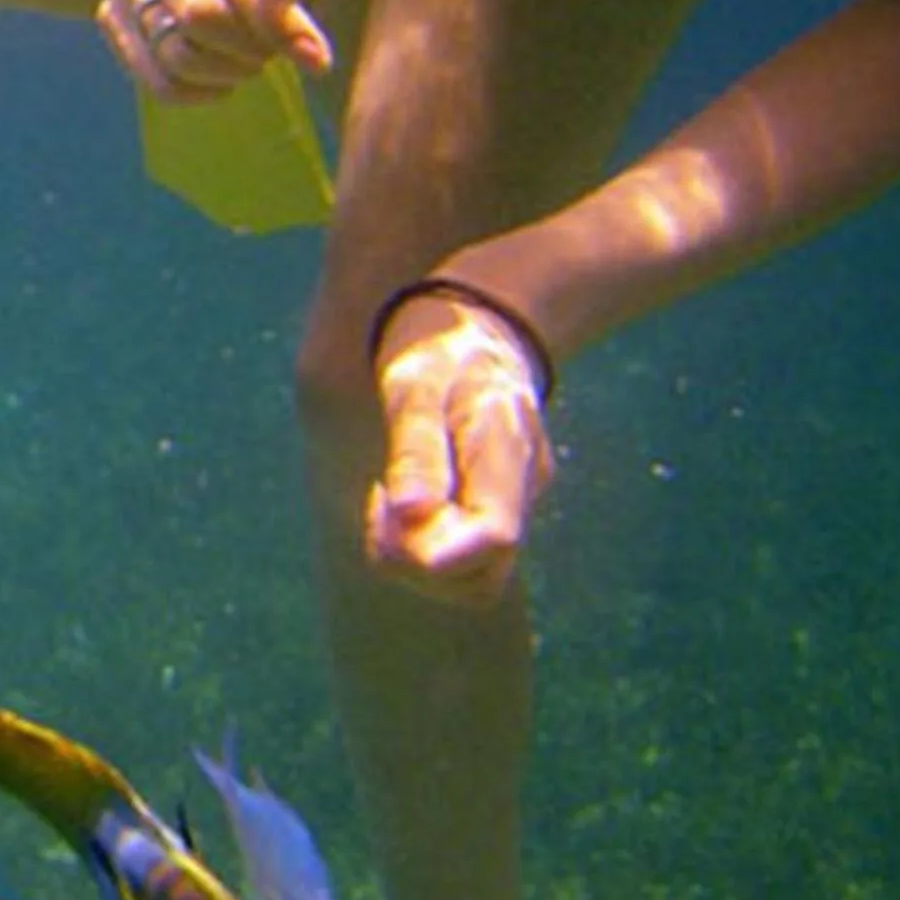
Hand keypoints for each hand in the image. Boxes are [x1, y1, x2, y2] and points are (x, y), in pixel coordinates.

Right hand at [99, 0, 342, 101]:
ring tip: (258, 52)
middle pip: (196, 10)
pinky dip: (200, 89)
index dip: (274, 15)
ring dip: (231, 67)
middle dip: (254, 43)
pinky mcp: (112, 13)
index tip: (315, 54)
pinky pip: (156, 77)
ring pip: (175, 50)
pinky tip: (226, 75)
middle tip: (285, 45)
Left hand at [365, 291, 556, 605]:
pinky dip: (426, 543)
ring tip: (384, 499)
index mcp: (503, 453)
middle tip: (377, 504)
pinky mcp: (501, 503)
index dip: (433, 555)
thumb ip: (415, 451)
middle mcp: (522, 487)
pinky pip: (468, 552)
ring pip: (475, 578)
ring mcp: (517, 499)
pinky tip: (401, 496)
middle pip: (481, 580)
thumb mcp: (413, 385)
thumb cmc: (438, 346)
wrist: (481, 319)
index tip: (383, 508)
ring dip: (418, 558)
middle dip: (415, 565)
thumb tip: (408, 517)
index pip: (493, 540)